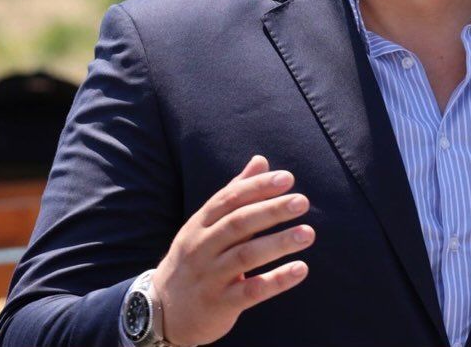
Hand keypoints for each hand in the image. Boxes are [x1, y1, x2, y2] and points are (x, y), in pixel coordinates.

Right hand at [151, 155, 314, 345]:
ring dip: (279, 243)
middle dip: (271, 210)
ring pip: (245, 256)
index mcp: (201, 223)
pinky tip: (300, 269)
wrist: (162, 310)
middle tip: (302, 202)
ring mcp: (209, 276)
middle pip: (238, 224)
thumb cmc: (195, 257)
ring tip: (308, 233)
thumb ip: (236, 192)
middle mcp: (202, 247)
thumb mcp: (207, 223)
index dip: (258, 187)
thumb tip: (261, 160)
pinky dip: (276, 280)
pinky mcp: (219, 305)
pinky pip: (250, 291)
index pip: (230, 199)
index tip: (287, 178)